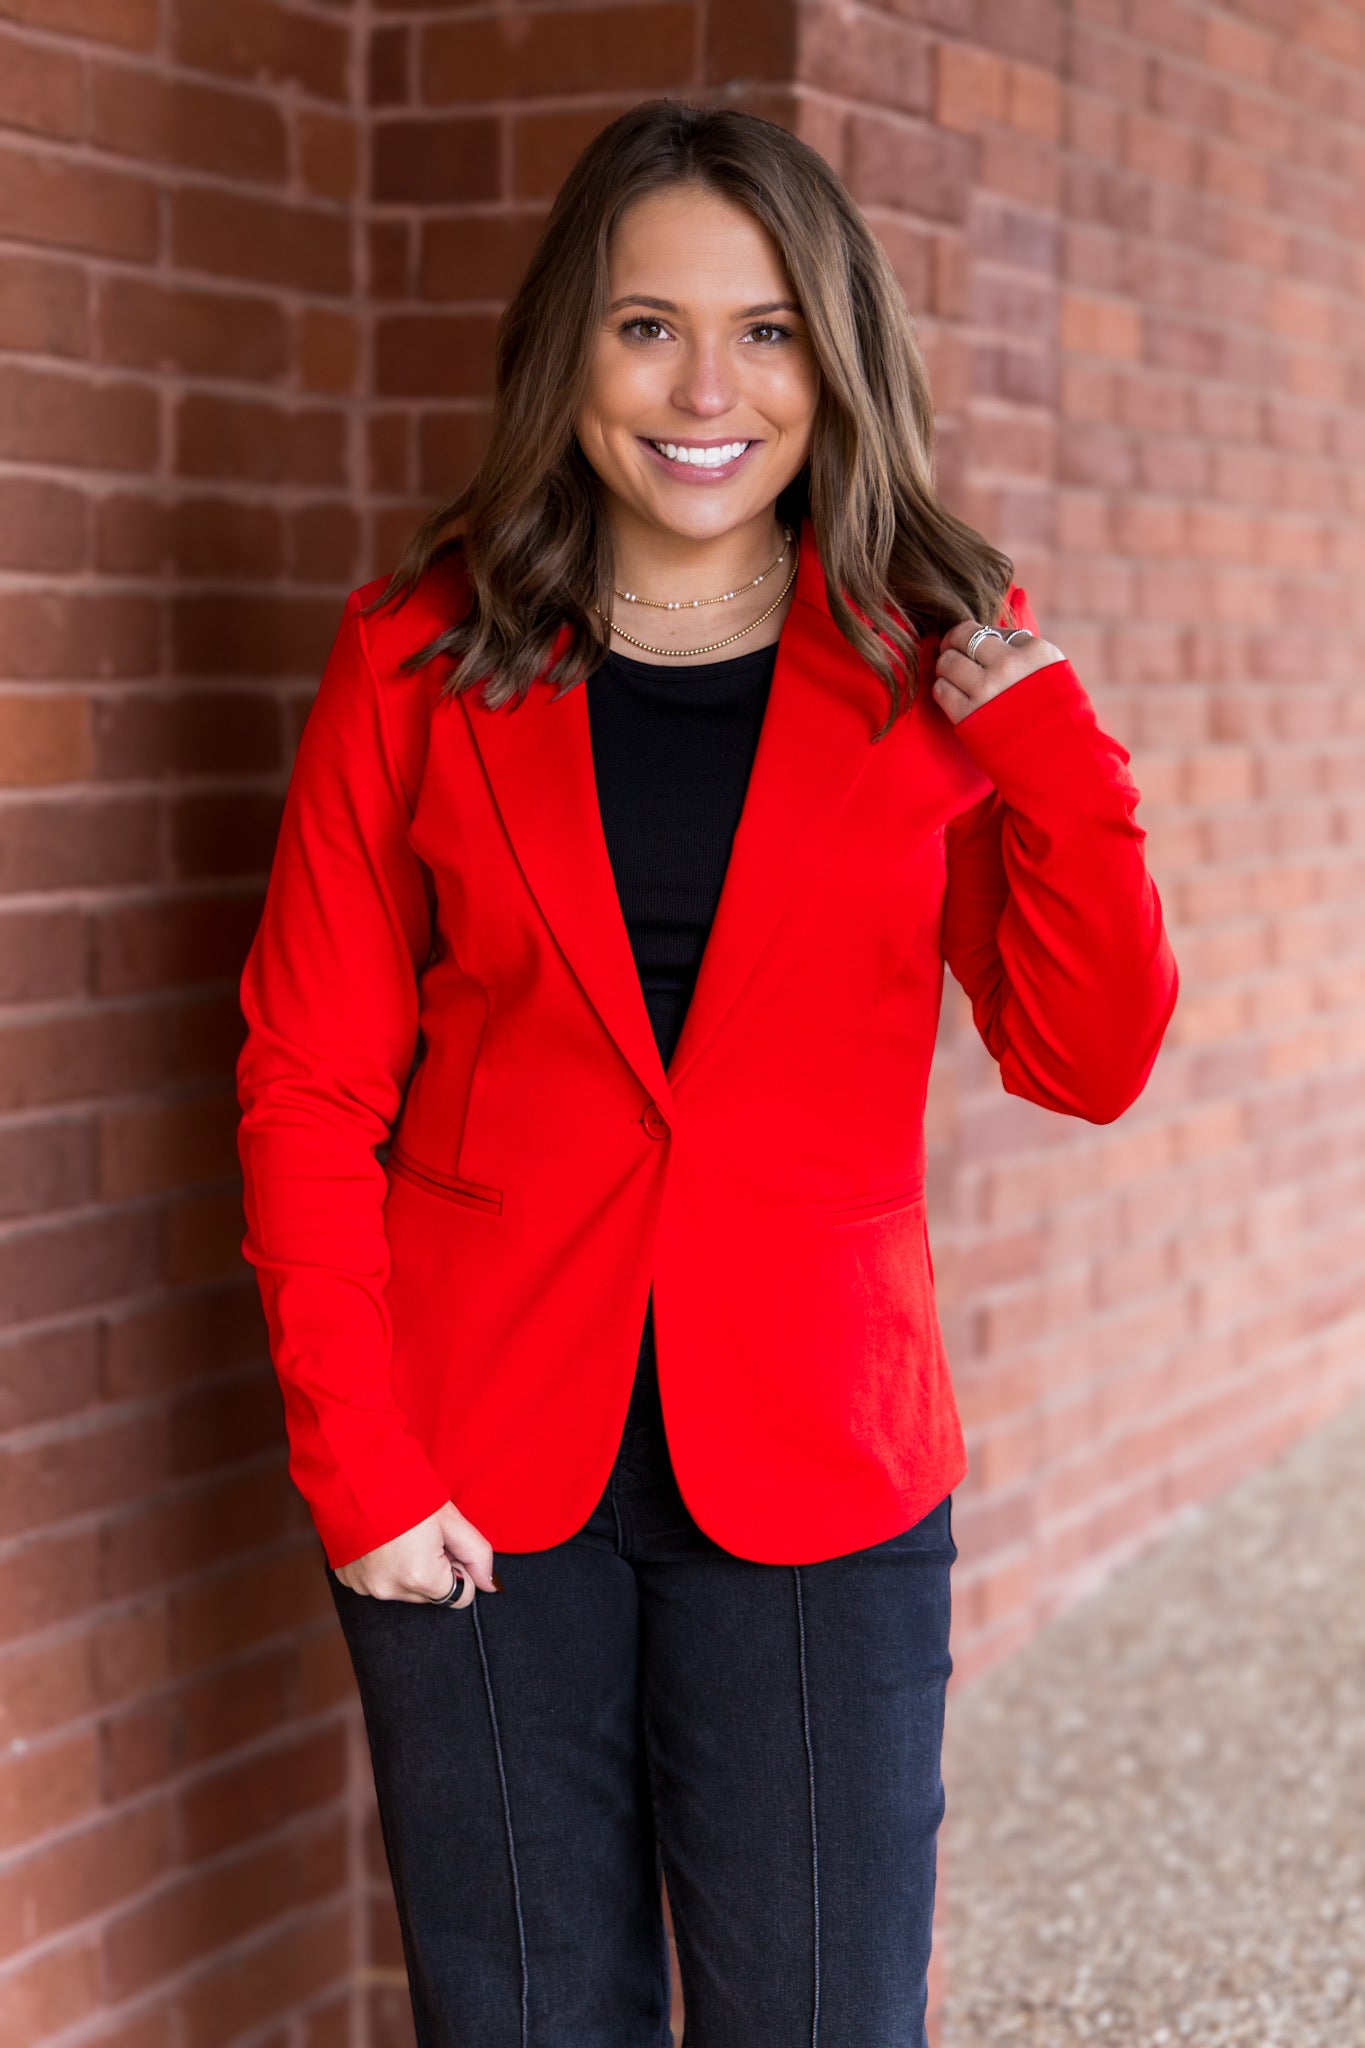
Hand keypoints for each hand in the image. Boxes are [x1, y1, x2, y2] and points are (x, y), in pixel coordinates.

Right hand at [334, 1501, 500, 1606]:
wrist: (354, 1472)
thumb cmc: (405, 1490)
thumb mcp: (451, 1518)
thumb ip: (477, 1554)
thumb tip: (490, 1585)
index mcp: (420, 1577)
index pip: (461, 1596)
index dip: (458, 1566)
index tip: (445, 1542)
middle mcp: (390, 1590)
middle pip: (432, 1594)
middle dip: (433, 1569)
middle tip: (421, 1534)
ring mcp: (365, 1587)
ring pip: (405, 1590)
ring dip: (409, 1569)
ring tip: (399, 1535)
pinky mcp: (348, 1580)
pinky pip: (379, 1582)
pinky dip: (384, 1567)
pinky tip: (381, 1541)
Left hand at [932, 619, 1066, 726]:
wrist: (1057, 760)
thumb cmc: (1055, 717)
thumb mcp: (1053, 672)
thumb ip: (1025, 653)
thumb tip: (989, 637)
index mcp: (1034, 650)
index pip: (989, 631)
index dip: (978, 641)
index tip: (977, 652)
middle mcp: (1009, 665)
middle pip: (963, 637)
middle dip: (953, 645)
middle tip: (952, 653)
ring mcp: (988, 690)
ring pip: (947, 662)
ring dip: (945, 668)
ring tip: (953, 677)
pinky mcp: (970, 716)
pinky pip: (941, 690)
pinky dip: (943, 690)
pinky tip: (953, 696)